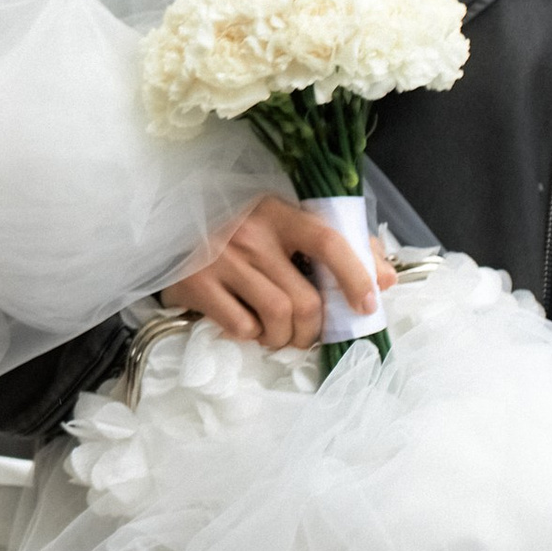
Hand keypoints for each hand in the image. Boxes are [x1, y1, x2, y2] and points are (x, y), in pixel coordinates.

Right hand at [161, 198, 391, 349]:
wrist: (163, 225)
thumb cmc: (232, 228)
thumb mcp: (281, 224)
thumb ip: (338, 246)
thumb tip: (387, 279)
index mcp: (277, 212)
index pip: (328, 241)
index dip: (355, 275)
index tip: (367, 304)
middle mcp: (251, 233)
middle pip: (304, 299)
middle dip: (312, 330)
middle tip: (304, 334)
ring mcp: (221, 259)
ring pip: (276, 317)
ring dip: (283, 338)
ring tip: (275, 335)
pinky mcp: (195, 283)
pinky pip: (240, 325)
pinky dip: (250, 335)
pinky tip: (245, 326)